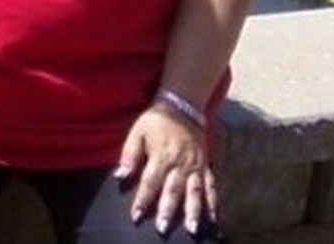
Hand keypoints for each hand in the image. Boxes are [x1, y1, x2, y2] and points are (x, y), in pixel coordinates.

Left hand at [115, 105, 216, 236]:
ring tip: (193, 229)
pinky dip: (213, 202)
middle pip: (173, 190)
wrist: (182, 105)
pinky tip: (213, 218)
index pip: (150, 182)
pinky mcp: (204, 164)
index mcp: (161, 155)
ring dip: (193, 211)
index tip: (136, 216)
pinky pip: (210, 185)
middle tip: (163, 228)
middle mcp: (179, 163)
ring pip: (194, 191)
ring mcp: (194, 165)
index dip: (142, 200)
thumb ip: (130, 154)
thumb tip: (120, 175)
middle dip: (168, 211)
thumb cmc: (156, 120)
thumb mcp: (138, 131)